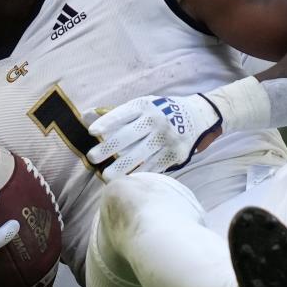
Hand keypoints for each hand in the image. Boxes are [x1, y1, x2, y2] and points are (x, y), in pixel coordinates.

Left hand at [87, 94, 222, 179]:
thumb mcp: (143, 105)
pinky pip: (155, 166)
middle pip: (128, 136)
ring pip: (140, 155)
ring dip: (121, 168)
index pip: (123, 114)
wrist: (198, 115)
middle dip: (108, 148)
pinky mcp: (175, 153)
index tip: (92, 132)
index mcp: (145, 106)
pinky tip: (128, 181)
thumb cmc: (162, 111)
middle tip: (92, 158)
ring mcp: (166, 137)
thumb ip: (117, 113)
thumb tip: (87, 116)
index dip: (107, 122)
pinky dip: (140, 174)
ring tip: (106, 177)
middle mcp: (156, 120)